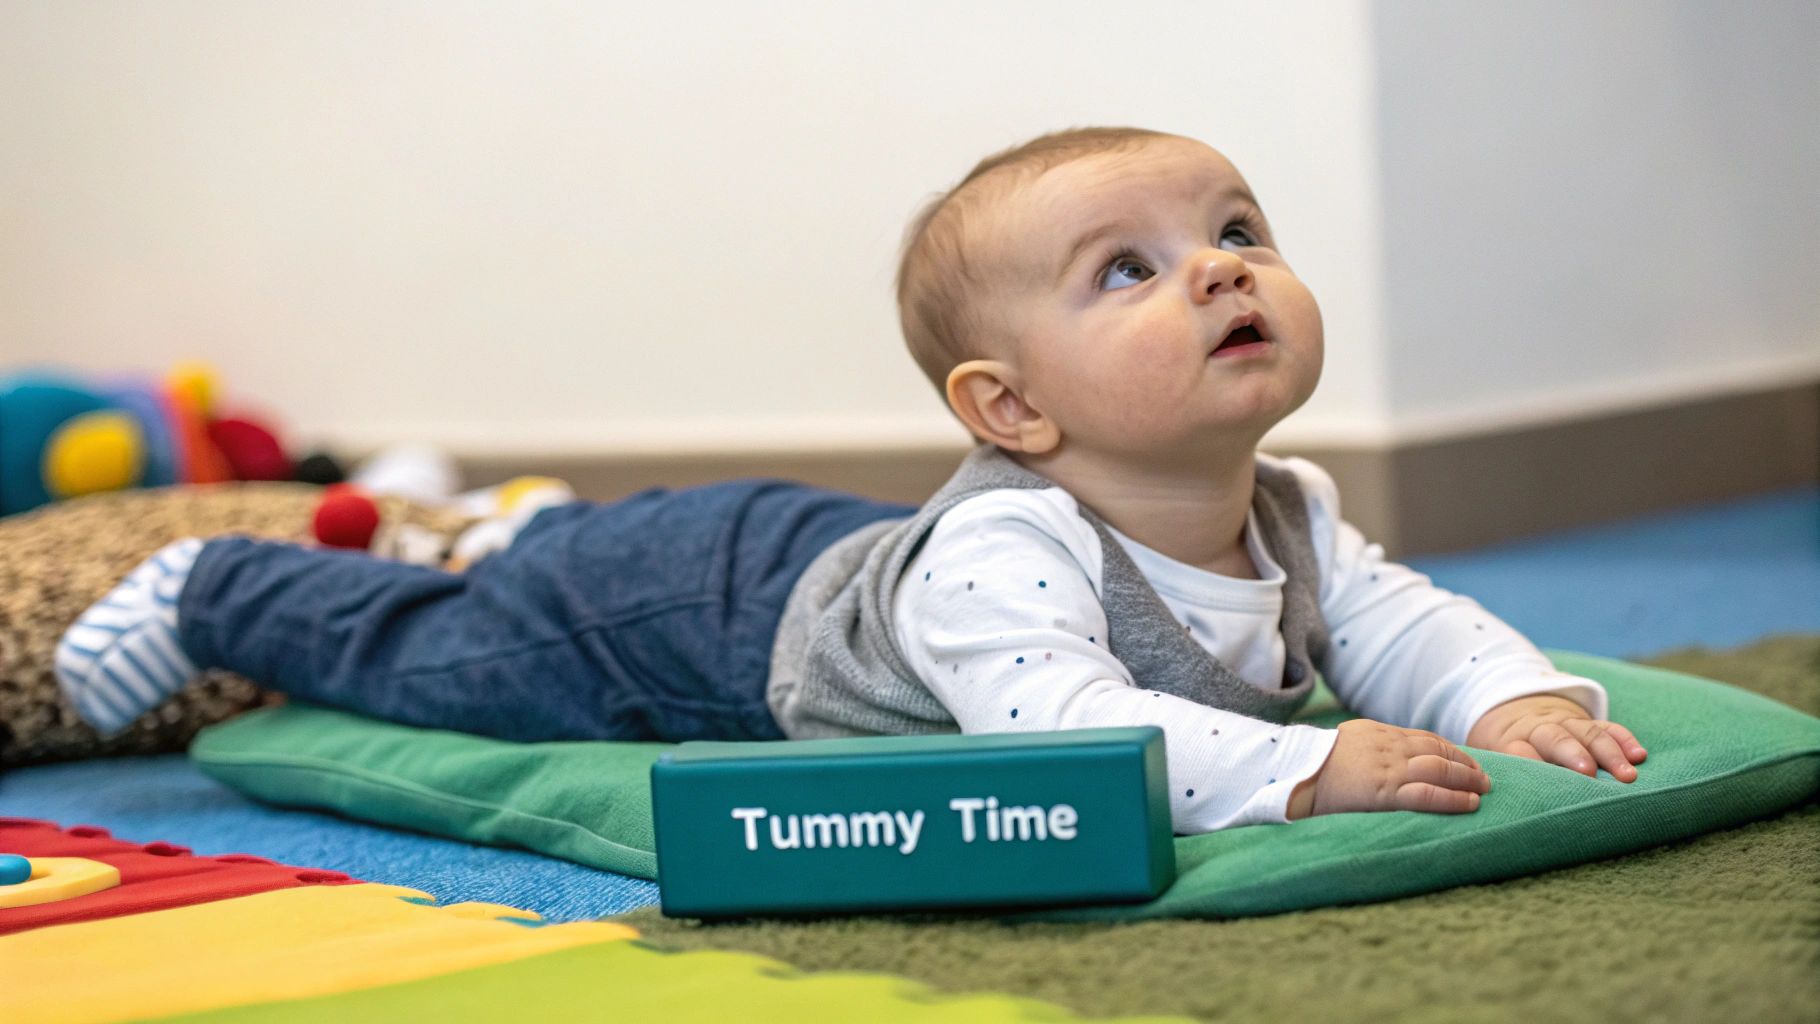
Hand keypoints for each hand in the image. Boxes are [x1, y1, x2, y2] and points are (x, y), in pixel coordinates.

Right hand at [1287, 719, 1490, 818]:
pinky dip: (1453, 798)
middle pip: (1438, 751)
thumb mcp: (1344, 742)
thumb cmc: (1312, 763)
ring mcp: (1389, 769)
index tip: (1465, 760)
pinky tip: (1470, 803)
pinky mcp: (1385, 792)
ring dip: (1466, 779)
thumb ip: (1369, 746)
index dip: (1450, 749)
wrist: (1294, 772)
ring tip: (1484, 790)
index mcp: (1378, 733)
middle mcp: (1389, 747)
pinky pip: (1428, 794)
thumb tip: (1386, 756)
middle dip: (1465, 764)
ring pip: (1440, 769)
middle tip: (1484, 777)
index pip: (1425, 738)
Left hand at [1466, 694, 1646, 781]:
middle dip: (1574, 755)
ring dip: (1609, 753)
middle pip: (1556, 739)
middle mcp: (1540, 730)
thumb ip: (1501, 781)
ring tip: (1628, 775)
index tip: (1546, 784)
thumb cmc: (1505, 750)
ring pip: (1588, 733)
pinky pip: (1608, 727)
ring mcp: (1566, 724)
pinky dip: (1624, 739)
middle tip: (1589, 775)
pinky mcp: (1588, 723)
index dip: (1533, 764)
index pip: (1520, 750)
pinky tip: (1639, 755)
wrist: (1514, 712)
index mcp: (1512, 741)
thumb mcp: (1493, 760)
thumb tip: (1500, 820)